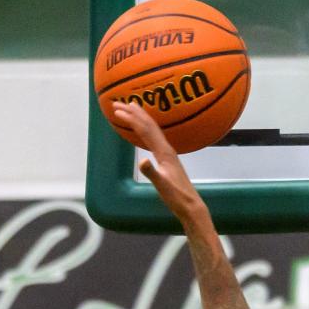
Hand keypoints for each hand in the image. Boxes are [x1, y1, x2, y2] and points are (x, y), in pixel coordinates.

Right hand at [111, 101, 210, 227]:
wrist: (190, 205)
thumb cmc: (176, 197)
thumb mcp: (162, 186)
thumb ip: (151, 173)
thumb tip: (141, 161)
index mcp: (164, 153)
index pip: (145, 130)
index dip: (131, 119)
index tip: (117, 111)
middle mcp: (167, 149)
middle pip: (149, 125)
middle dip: (134, 113)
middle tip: (118, 103)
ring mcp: (169, 154)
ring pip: (153, 130)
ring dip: (141, 117)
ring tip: (132, 107)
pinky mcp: (168, 159)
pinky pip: (155, 138)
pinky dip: (147, 129)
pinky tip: (145, 131)